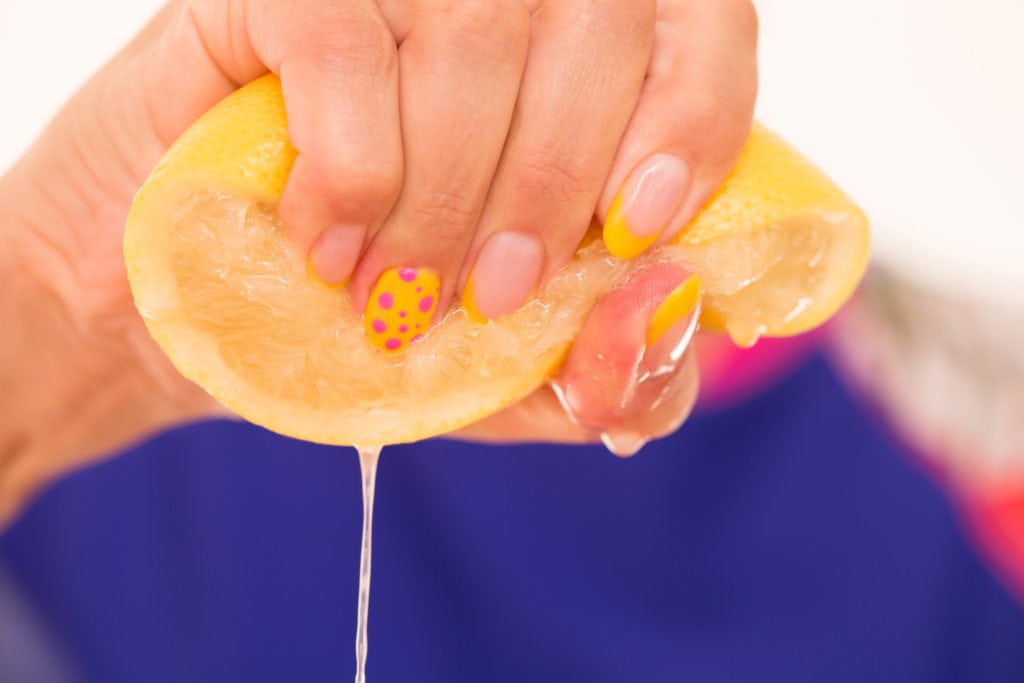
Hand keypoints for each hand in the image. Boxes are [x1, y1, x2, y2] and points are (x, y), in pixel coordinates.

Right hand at [0, 0, 755, 521]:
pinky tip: (322, 245)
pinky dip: (353, 170)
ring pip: (479, 24)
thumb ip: (616, 370)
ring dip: (449, 193)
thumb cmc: (369, 327)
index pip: (701, 16)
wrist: (190, 316)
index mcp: (576, 67)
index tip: (637, 228)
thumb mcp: (515, 379)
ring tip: (396, 296)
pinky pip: (346, 42)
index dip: (695, 111)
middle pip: (597, 13)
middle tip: (489, 298)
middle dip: (554, 184)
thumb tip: (677, 307)